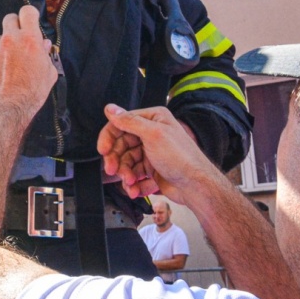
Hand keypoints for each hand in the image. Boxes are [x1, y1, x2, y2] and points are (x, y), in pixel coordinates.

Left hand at [0, 6, 56, 114]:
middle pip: (10, 18)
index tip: (32, 21)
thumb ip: (46, 55)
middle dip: (16, 25)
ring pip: (0, 37)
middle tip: (22, 38)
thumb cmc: (32, 92)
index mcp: (29, 39)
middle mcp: (10, 39)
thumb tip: (44, 46)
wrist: (8, 107)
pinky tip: (2, 71)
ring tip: (13, 61)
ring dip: (6, 44)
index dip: (30, 15)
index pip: (27, 12)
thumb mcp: (49, 73)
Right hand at [97, 105, 211, 202]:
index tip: (103, 150)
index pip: (122, 124)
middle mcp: (151, 134)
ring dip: (125, 174)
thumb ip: (129, 121)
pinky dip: (132, 183)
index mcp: (153, 120)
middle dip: (116, 160)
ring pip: (126, 162)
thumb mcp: (153, 135)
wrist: (196, 187)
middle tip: (112, 170)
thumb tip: (110, 109)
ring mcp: (151, 152)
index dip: (109, 137)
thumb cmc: (181, 158)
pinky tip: (135, 189)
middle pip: (121, 145)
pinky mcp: (151, 169)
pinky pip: (134, 174)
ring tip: (130, 183)